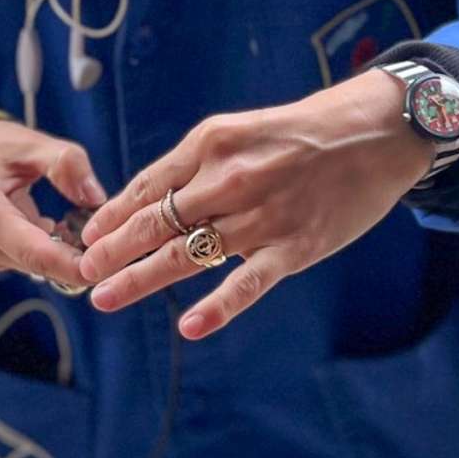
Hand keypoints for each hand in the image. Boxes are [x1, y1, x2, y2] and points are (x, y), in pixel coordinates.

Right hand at [0, 111, 103, 291]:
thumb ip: (65, 164)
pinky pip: (27, 260)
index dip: (72, 266)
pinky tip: (56, 224)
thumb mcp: (28, 143)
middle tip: (106, 234)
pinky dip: (47, 247)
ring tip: (76, 219)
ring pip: (36, 264)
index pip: (36, 253)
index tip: (105, 266)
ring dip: (61, 250)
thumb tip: (96, 197)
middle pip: (39, 264)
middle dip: (76, 256)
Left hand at [78, 75, 435, 339]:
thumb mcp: (242, 131)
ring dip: (140, 278)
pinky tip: (188, 326)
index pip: (149, 186)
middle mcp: (230, 178)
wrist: (378, 132)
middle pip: (157, 221)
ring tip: (104, 296)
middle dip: (112, 249)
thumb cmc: (305, 132)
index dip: (113, 215)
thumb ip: (199, 165)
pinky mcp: (294, 247)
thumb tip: (154, 200)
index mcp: (212, 143)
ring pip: (188, 254)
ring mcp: (262, 216)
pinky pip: (247, 284)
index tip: (87, 236)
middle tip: (80, 271)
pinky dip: (217, 308)